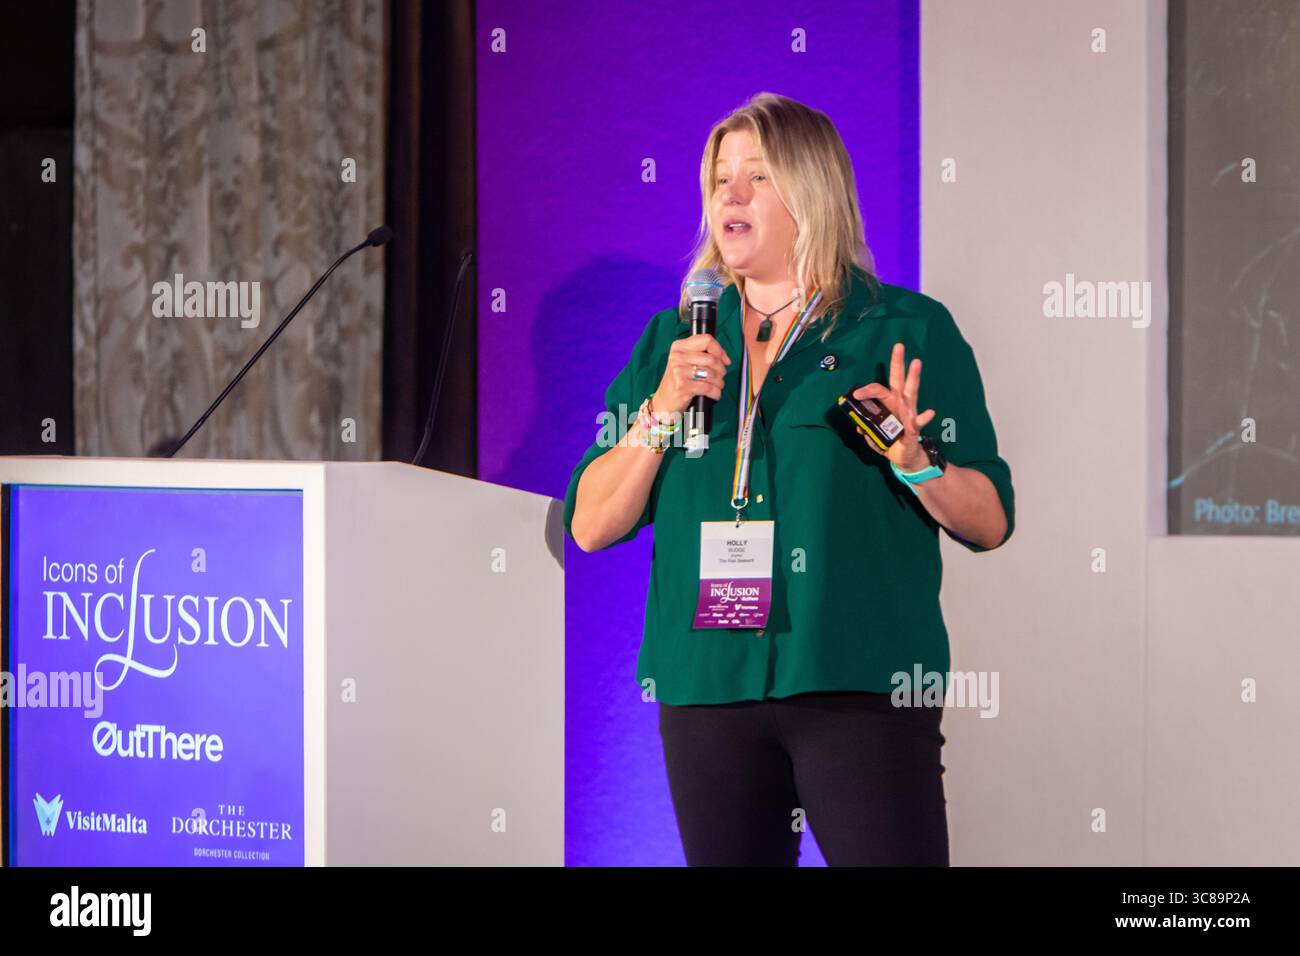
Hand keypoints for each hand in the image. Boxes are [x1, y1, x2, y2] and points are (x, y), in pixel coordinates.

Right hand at [653, 333, 730, 414]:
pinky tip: (714, 394)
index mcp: (679, 346)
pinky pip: (708, 387)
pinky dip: (715, 392)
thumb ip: (702, 354)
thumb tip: (725, 358)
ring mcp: (678, 371)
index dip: (720, 350)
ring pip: (711, 374)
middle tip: (720, 376)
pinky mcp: (682, 385)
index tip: (724, 360)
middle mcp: (677, 356)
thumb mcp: (685, 361)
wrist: (665, 399)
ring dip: (719, 382)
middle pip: (712, 358)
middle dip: (721, 370)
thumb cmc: (679, 380)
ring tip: (717, 386)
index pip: (706, 340)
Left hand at [852, 342, 934, 471]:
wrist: (905, 459)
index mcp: (888, 404)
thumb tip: (858, 425)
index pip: (877, 390)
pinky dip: (924, 418)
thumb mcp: (873, 437)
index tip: (855, 395)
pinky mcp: (915, 429)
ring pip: (912, 393)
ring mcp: (909, 414)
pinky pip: (919, 422)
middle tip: (898, 346)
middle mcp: (900, 404)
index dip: (866, 391)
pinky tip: (929, 412)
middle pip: (898, 380)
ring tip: (917, 363)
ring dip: (914, 378)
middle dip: (898, 363)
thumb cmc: (890, 443)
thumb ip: (866, 429)